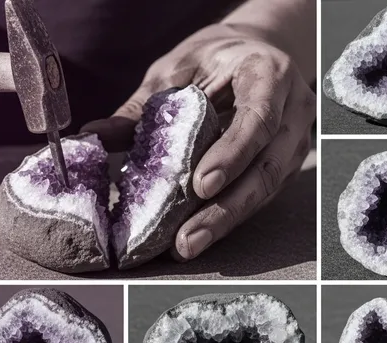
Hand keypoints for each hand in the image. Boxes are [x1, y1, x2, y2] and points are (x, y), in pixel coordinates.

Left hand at [83, 23, 314, 259]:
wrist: (251, 52)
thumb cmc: (212, 58)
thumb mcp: (177, 69)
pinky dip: (229, 217)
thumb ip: (143, 105)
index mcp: (269, 75)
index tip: (201, 185)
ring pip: (265, 190)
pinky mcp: (285, 164)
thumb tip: (92, 135)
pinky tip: (200, 234)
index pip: (258, 119)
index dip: (232, 154)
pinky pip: (260, 196)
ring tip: (187, 245)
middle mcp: (293, 111)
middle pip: (267, 168)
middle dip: (226, 209)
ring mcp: (294, 142)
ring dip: (226, 222)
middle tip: (186, 239)